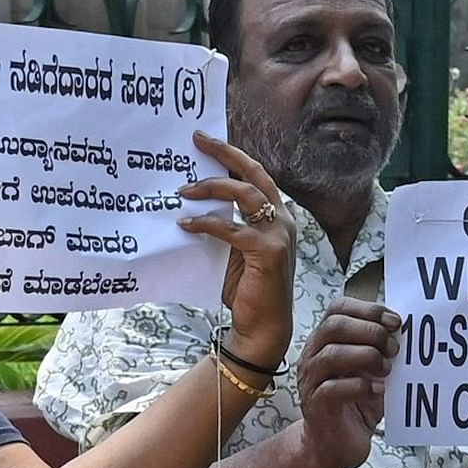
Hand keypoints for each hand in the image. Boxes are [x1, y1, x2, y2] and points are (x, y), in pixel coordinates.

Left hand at [179, 132, 297, 371]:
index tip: (207, 141)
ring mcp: (279, 234)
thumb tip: (199, 203)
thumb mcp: (237, 250)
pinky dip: (205, 223)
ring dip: (211, 187)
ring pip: (244, 194)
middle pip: (254, 173)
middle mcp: (284, 220)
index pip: (256, 176)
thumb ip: (229, 225)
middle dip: (226, 153)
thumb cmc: (248, 290)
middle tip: (199, 140)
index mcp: (278, 216)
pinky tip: (186, 225)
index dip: (233, 157)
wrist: (262, 327)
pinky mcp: (268, 251)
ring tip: (183, 190)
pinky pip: (230, 228)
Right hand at [292, 300, 399, 467]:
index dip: (368, 310)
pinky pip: (334, 388)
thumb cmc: (354, 406)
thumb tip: (406, 332)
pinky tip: (379, 393)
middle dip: (370, 332)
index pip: (338, 309)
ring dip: (366, 357)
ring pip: (331, 354)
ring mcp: (311, 381)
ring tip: (387, 370)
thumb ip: (381, 350)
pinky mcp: (316, 406)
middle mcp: (312, 357)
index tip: (395, 322)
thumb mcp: (370, 372)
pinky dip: (362, 387)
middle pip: (334, 326)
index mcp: (325, 341)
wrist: (334, 447)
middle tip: (394, 348)